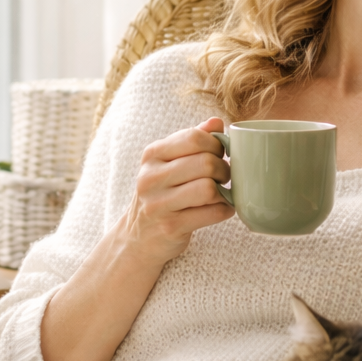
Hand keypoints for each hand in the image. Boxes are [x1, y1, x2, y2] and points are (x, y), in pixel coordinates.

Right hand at [120, 116, 234, 266]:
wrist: (137, 238)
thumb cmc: (161, 195)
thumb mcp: (168, 163)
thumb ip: (192, 141)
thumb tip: (216, 122)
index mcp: (152, 155)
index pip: (194, 137)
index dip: (216, 145)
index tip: (219, 155)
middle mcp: (151, 177)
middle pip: (206, 163)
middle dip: (224, 170)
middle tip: (224, 178)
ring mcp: (159, 204)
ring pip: (209, 188)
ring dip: (224, 192)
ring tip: (221, 194)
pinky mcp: (171, 227)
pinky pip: (213, 212)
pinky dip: (224, 210)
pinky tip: (219, 209)